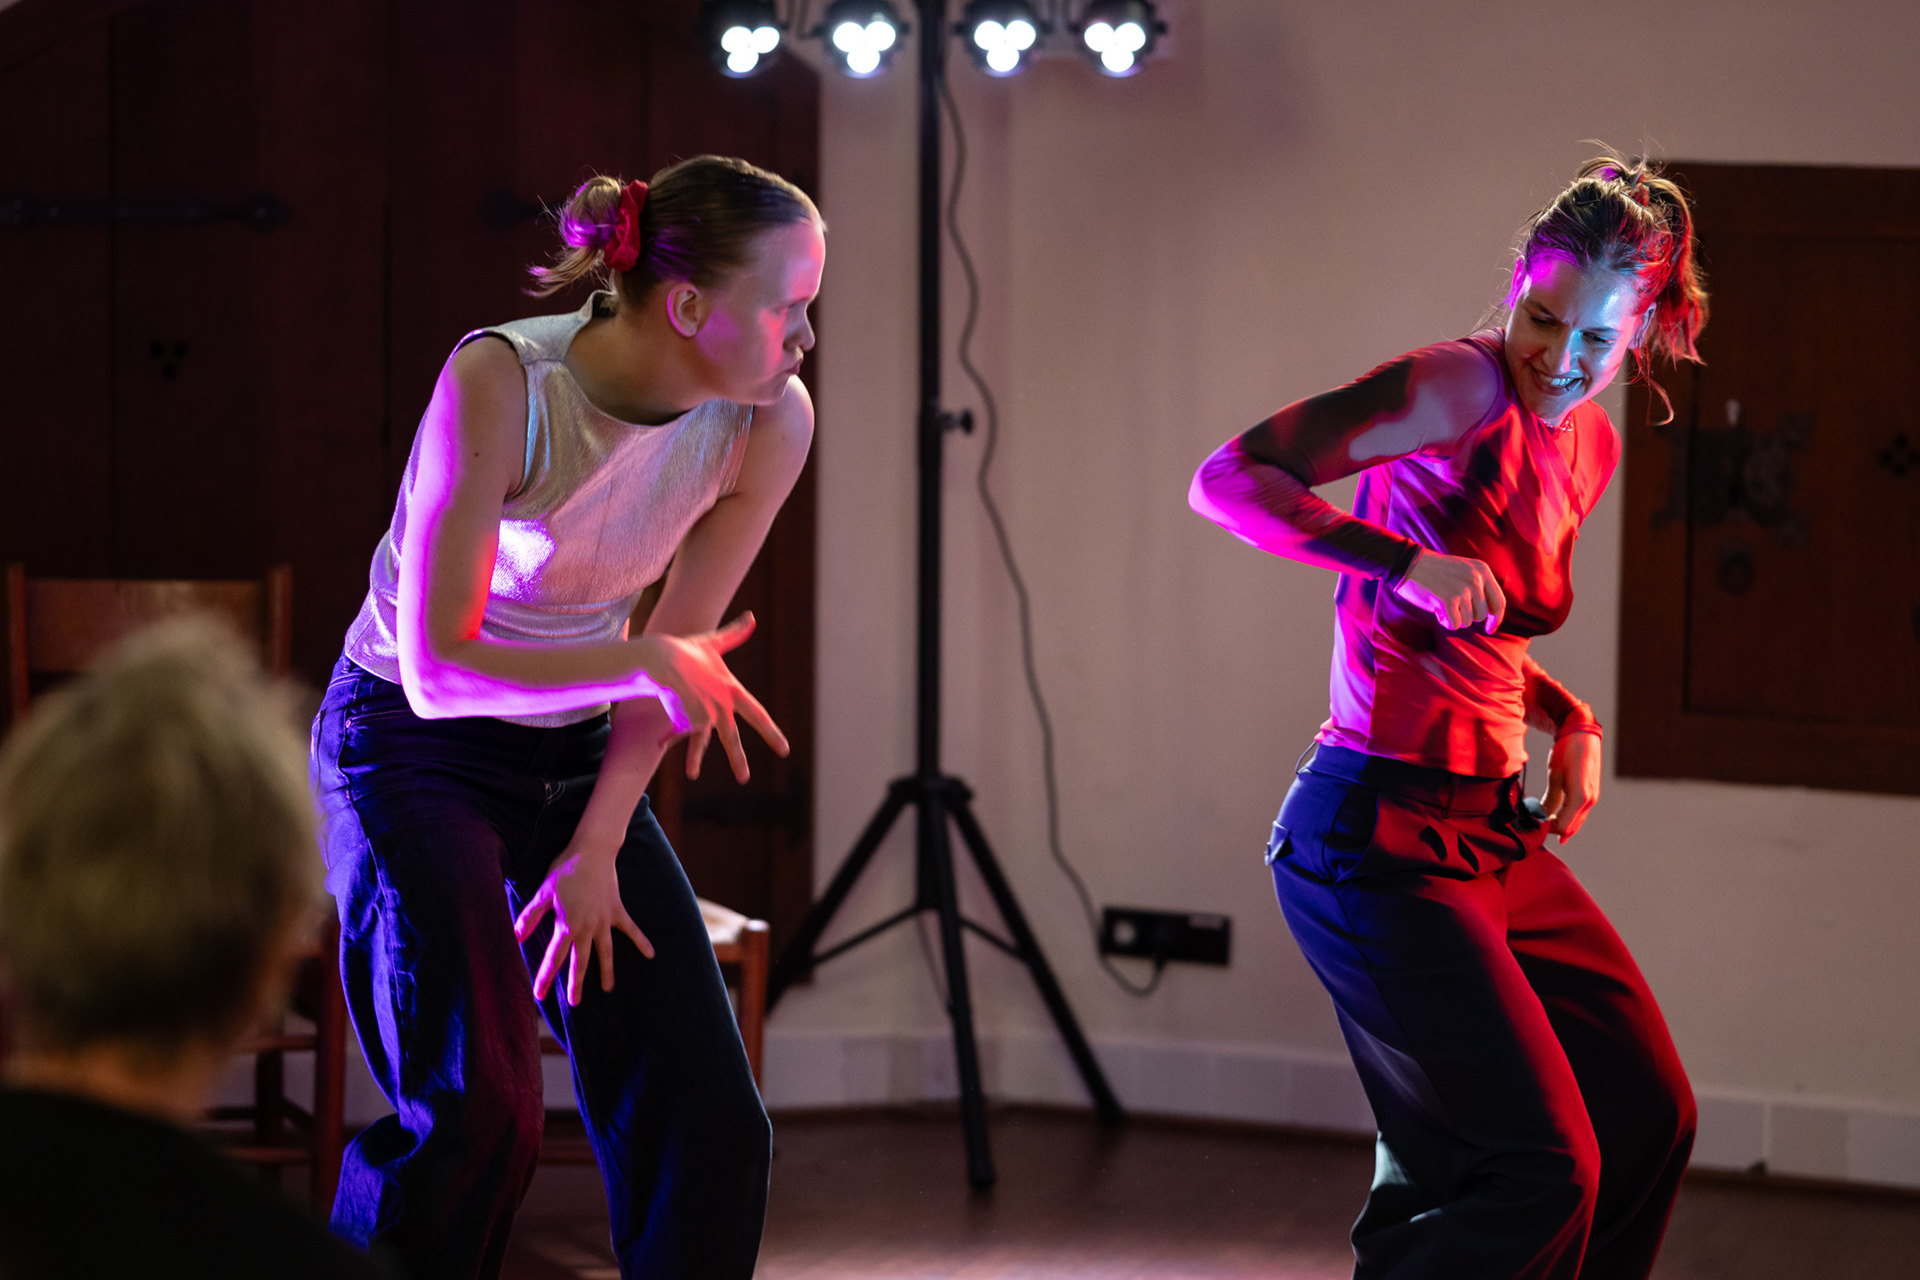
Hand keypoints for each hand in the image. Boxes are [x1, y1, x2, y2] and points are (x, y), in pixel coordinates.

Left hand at [513, 847, 653, 1005]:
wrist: (593, 851)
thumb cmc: (565, 870)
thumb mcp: (544, 893)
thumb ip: (530, 916)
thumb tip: (516, 936)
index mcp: (567, 925)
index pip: (554, 957)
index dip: (546, 977)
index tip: (540, 995)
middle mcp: (587, 927)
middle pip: (581, 961)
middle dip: (576, 983)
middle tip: (575, 1003)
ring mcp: (605, 921)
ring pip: (606, 952)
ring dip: (606, 971)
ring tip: (607, 989)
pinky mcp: (617, 911)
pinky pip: (631, 930)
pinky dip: (641, 941)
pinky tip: (650, 955)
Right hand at [635, 611, 789, 782]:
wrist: (662, 659)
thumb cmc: (687, 650)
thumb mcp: (713, 642)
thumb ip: (734, 634)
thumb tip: (752, 617)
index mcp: (731, 691)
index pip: (757, 715)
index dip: (771, 733)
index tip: (784, 750)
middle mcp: (721, 707)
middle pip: (731, 738)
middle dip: (738, 759)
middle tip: (744, 779)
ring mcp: (704, 716)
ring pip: (698, 741)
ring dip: (694, 760)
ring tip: (693, 775)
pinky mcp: (686, 722)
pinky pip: (677, 732)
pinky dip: (667, 734)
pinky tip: (658, 736)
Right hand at [1393, 550, 1507, 633]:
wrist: (1409, 563)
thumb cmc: (1435, 570)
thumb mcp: (1464, 570)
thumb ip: (1479, 586)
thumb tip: (1491, 615)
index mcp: (1482, 571)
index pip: (1499, 602)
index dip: (1495, 619)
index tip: (1490, 629)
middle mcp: (1476, 580)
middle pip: (1481, 615)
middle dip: (1467, 615)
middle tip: (1451, 604)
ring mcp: (1463, 590)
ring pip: (1467, 621)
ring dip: (1454, 617)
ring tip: (1442, 602)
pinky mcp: (1448, 601)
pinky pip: (1454, 624)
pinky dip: (1445, 621)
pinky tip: (1437, 609)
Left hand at [1542, 731, 1600, 844]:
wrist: (1582, 734)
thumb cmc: (1566, 752)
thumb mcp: (1554, 775)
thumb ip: (1550, 799)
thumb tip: (1542, 816)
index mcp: (1580, 797)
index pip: (1563, 825)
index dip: (1547, 828)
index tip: (1533, 823)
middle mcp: (1590, 800)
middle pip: (1571, 827)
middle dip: (1554, 829)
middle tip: (1536, 826)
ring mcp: (1593, 797)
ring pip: (1577, 820)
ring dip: (1562, 824)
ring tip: (1544, 823)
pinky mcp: (1592, 792)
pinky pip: (1580, 812)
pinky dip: (1568, 816)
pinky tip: (1556, 816)